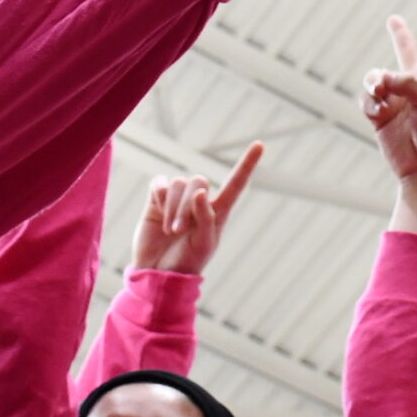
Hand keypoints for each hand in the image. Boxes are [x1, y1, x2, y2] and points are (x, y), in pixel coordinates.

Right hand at [130, 145, 261, 275]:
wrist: (158, 272)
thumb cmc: (187, 262)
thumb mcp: (203, 244)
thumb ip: (205, 218)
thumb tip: (200, 191)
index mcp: (218, 211)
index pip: (235, 183)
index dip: (247, 164)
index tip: (260, 145)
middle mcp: (199, 200)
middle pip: (197, 181)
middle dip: (186, 206)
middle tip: (177, 231)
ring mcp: (178, 199)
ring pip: (177, 183)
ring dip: (172, 207)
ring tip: (170, 230)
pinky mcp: (157, 199)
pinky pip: (159, 182)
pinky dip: (158, 194)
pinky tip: (157, 208)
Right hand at [364, 0, 416, 193]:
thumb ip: (409, 84)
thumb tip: (380, 79)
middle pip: (408, 52)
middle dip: (400, 36)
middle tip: (394, 19)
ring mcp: (398, 99)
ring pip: (378, 75)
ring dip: (377, 81)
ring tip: (381, 90)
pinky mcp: (381, 114)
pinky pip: (368, 97)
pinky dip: (371, 101)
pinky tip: (378, 110)